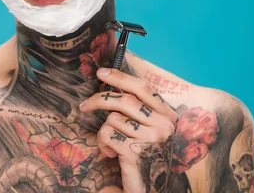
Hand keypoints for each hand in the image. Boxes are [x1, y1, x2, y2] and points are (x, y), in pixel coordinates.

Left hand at [80, 68, 177, 192]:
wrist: (150, 189)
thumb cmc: (146, 157)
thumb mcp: (150, 131)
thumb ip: (139, 111)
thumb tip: (114, 87)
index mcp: (169, 117)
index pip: (144, 88)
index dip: (121, 77)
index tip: (102, 72)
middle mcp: (164, 126)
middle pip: (124, 100)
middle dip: (99, 99)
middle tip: (84, 106)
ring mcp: (151, 140)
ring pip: (113, 119)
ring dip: (104, 131)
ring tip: (111, 145)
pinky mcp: (135, 152)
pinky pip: (107, 135)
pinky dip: (102, 144)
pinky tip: (110, 154)